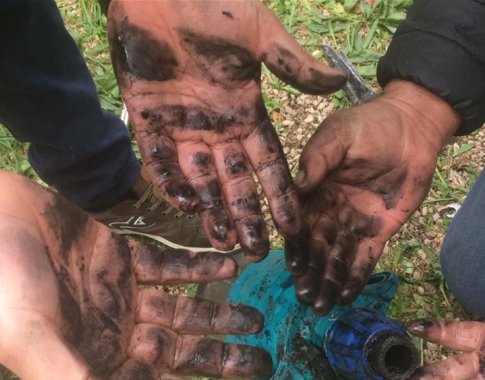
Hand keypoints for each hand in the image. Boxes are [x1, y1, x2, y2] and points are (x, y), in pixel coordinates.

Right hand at [0, 133, 272, 379]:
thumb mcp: (30, 343)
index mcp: (93, 360)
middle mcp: (112, 330)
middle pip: (178, 350)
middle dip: (220, 356)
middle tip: (265, 358)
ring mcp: (116, 290)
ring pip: (179, 308)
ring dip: (216, 311)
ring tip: (256, 315)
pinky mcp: (116, 251)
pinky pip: (167, 263)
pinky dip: (198, 265)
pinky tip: (231, 264)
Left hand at [106, 0, 345, 258]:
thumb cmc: (213, 4)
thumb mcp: (260, 33)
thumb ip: (292, 64)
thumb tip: (336, 86)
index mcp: (245, 109)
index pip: (267, 161)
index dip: (279, 193)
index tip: (292, 225)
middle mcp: (215, 124)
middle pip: (234, 179)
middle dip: (245, 214)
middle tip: (255, 250)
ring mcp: (181, 124)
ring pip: (199, 177)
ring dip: (211, 209)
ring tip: (223, 241)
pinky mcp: (147, 118)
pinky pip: (159, 160)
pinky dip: (171, 182)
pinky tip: (186, 206)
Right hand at [288, 81, 458, 312]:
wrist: (414, 127)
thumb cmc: (372, 125)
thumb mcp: (338, 135)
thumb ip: (317, 159)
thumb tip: (296, 185)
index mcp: (314, 190)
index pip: (299, 222)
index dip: (294, 244)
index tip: (292, 264)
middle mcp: (330, 211)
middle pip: (316, 248)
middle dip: (310, 273)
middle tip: (304, 297)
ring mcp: (354, 223)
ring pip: (338, 259)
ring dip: (329, 282)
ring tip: (321, 305)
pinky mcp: (380, 231)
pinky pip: (366, 258)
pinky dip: (357, 277)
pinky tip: (347, 296)